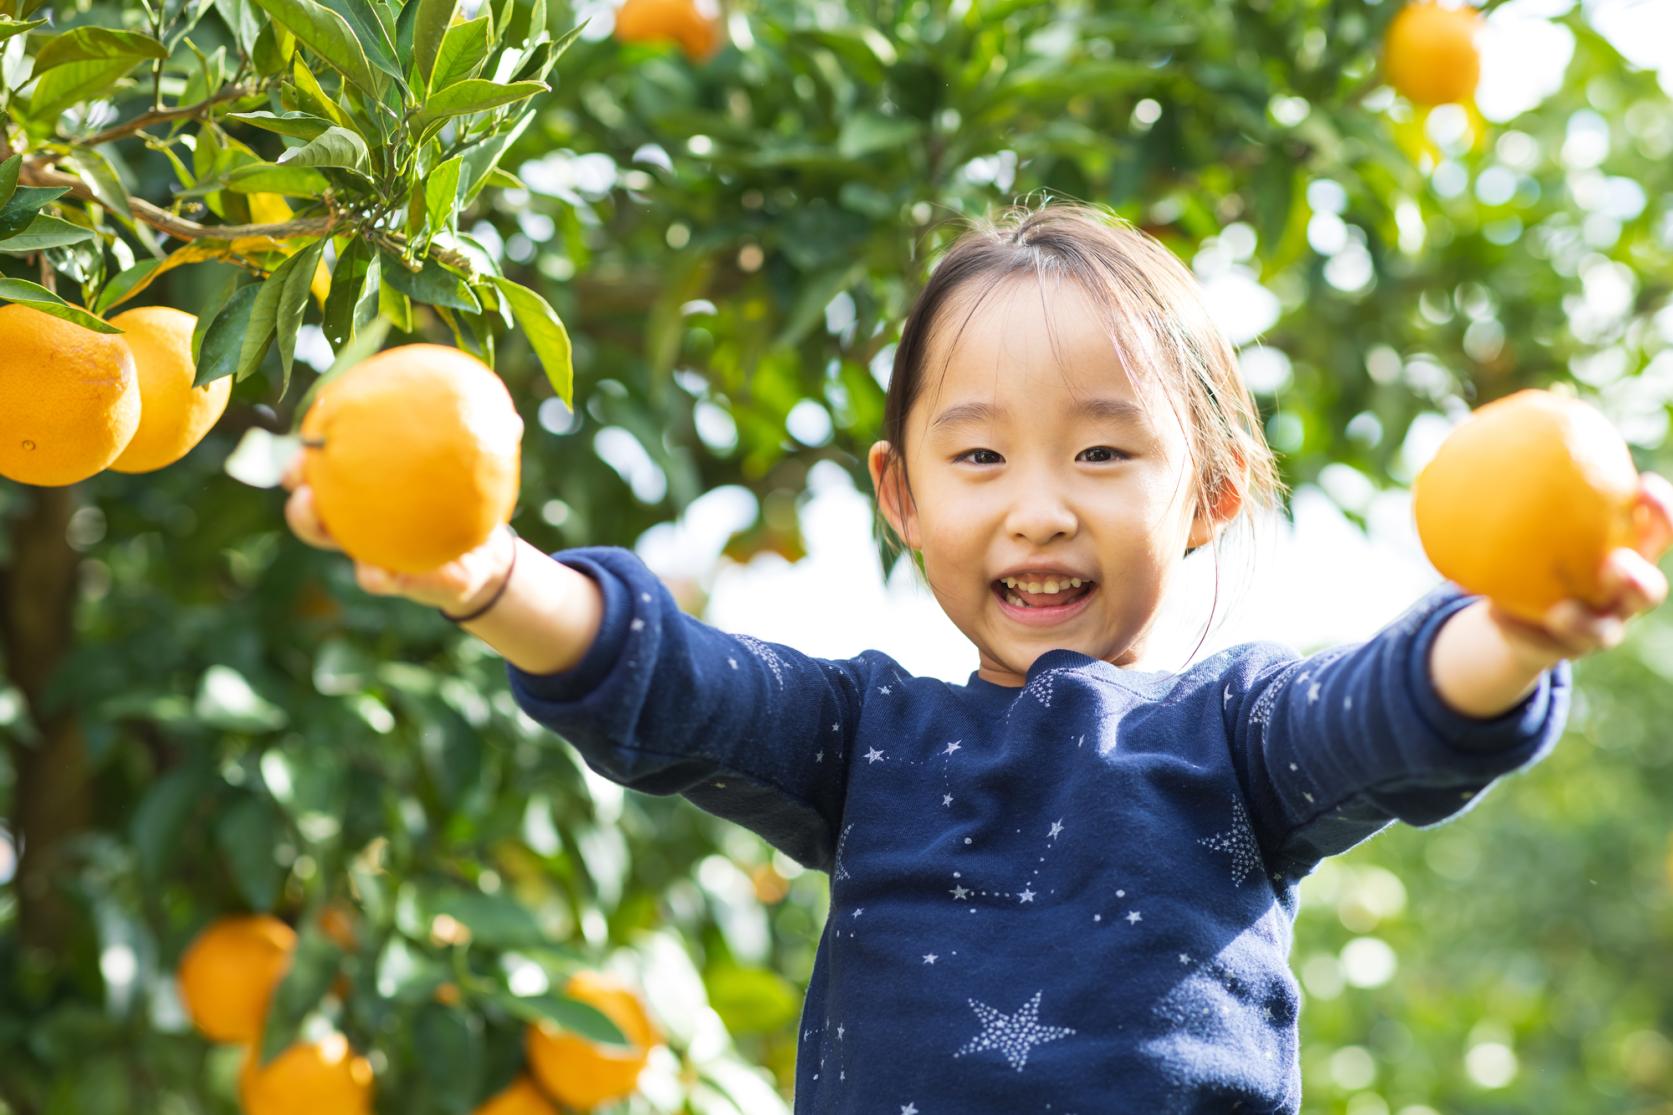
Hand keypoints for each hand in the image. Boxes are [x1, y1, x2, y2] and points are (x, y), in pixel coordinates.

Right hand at [281, 452, 516, 614]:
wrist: (484, 557)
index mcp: (370, 488)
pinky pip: (376, 579)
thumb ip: (487, 443)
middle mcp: (359, 519)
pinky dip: (373, 575)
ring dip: (313, 527)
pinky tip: (376, 570)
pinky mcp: (393, 580)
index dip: (310, 450)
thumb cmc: (469, 503)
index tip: (306, 434)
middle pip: (311, 505)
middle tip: (298, 474)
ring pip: (327, 541)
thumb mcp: (478, 473)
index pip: (331, 465)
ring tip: (313, 512)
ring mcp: (368, 550)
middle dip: (297, 487)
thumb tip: (514, 418)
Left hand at [1485, 471, 1672, 663]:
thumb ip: (1524, 483)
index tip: (1644, 484)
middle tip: (1617, 562)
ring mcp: (1598, 629)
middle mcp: (1622, 596)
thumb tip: (1487, 428)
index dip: (1662, 512)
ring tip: (1562, 610)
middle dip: (1638, 579)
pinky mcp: (1562, 651)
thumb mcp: (1534, 520)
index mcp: (1629, 556)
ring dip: (1584, 620)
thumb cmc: (1536, 551)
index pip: (1658, 532)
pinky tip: (1494, 613)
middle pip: (1647, 592)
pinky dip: (1517, 627)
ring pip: (1602, 631)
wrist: (1520, 613)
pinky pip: (1540, 642)